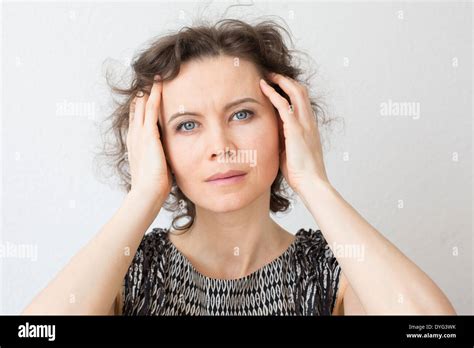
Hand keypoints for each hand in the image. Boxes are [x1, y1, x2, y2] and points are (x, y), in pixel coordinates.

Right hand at [127, 75, 171, 200]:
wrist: (147, 192)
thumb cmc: (154, 185)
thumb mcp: (157, 167)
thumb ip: (161, 158)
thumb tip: (168, 158)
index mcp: (136, 144)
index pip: (138, 120)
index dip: (141, 107)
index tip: (147, 96)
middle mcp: (135, 136)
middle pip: (137, 109)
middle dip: (143, 94)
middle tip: (149, 79)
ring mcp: (140, 134)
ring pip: (143, 105)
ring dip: (149, 90)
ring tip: (155, 76)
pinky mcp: (148, 134)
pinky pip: (151, 109)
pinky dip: (155, 95)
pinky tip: (159, 84)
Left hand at [259, 73, 329, 193]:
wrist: (311, 183)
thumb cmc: (301, 173)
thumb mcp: (290, 152)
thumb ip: (283, 140)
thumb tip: (272, 134)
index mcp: (309, 127)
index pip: (302, 101)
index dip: (291, 90)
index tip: (278, 85)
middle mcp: (309, 122)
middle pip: (301, 91)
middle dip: (286, 80)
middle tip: (272, 75)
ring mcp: (304, 124)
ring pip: (296, 92)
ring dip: (281, 81)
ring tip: (268, 76)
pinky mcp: (295, 129)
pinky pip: (284, 105)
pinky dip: (273, 93)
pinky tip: (263, 87)